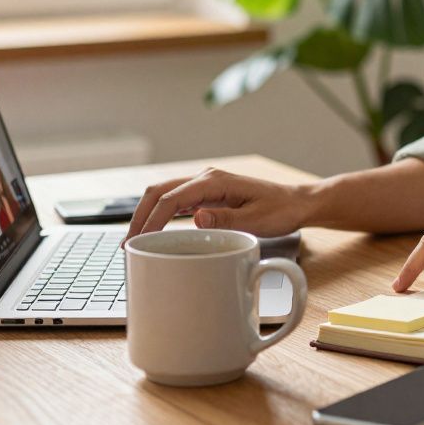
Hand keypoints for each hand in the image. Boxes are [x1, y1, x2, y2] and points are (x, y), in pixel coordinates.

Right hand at [124, 167, 313, 240]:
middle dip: (139, 216)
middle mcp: (205, 179)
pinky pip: (176, 202)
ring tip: (133, 242)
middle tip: (126, 245)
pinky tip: (153, 233)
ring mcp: (205, 186)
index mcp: (214, 181)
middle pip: (159, 192)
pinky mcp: (207, 195)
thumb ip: (226, 219)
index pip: (170, 198)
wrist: (296, 203)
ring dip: (146, 215)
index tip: (138, 241)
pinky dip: (160, 216)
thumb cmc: (280, 211)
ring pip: (164, 195)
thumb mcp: (257, 220)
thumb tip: (195, 217)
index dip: (150, 220)